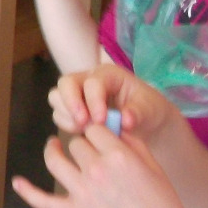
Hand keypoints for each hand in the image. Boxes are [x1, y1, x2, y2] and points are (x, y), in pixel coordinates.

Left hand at [13, 125, 193, 207]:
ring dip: (52, 151)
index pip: (94, 128)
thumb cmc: (164, 205)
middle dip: (83, 145)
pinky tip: (17, 182)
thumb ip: (132, 143)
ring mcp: (82, 192)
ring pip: (55, 161)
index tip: (99, 136)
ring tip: (53, 147)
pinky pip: (44, 201)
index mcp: (117, 155)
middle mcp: (96, 169)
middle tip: (89, 151)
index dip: (96, 131)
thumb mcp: (154, 166)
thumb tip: (114, 127)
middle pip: (76, 143)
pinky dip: (28, 192)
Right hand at [48, 64, 177, 140]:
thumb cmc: (148, 110)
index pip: (92, 82)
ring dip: (66, 114)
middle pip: (66, 83)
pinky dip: (66, 123)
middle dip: (71, 104)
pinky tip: (82, 133)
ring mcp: (77, 93)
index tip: (101, 121)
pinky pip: (59, 113)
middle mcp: (88, 79)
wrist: (146, 122)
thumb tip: (124, 121)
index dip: (94, 101)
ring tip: (83, 130)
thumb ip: (137, 113)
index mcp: (108, 75)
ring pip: (57, 97)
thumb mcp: (149, 109)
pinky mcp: (72, 108)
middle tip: (83, 124)